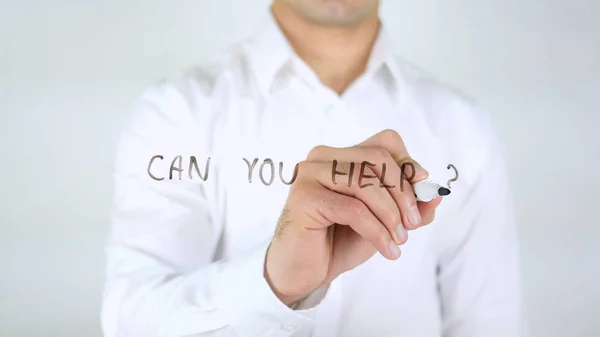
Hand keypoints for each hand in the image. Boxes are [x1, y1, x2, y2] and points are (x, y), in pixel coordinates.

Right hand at [264, 130, 442, 305]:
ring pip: (366, 183)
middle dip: (403, 192)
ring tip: (399, 240)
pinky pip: (353, 209)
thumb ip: (410, 207)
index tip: (422, 193)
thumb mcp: (384, 222)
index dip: (408, 165)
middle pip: (378, 158)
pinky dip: (377, 231)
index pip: (385, 143)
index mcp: (341, 156)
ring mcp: (310, 174)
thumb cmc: (339, 242)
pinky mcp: (304, 197)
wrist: (303, 272)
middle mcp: (322, 157)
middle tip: (412, 223)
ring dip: (391, 215)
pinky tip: (388, 250)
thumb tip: (438, 192)